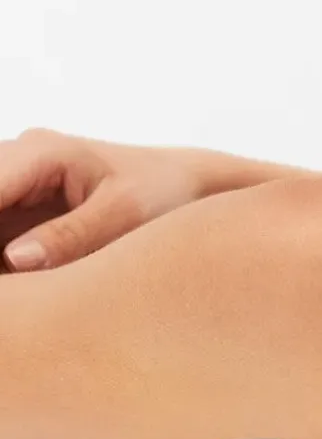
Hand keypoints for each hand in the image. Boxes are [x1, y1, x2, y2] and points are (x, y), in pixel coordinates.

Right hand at [0, 128, 216, 272]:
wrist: (187, 187)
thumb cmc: (162, 192)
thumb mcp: (124, 213)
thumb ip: (71, 235)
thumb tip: (15, 260)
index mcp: (42, 152)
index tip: (2, 265)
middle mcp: (19, 161)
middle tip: (9, 286)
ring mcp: (16, 185)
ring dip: (1, 261)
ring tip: (19, 284)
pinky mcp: (19, 210)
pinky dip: (7, 266)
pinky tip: (22, 284)